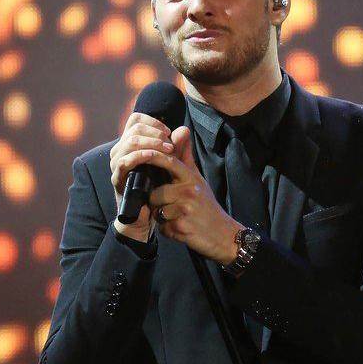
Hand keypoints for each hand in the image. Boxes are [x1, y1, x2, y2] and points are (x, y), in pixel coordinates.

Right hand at [109, 112, 175, 240]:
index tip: (168, 132)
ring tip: (167, 150)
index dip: (153, 121)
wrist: (146, 217)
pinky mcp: (117, 178)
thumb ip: (177, 148)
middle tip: (171, 144)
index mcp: (131, 144)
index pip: (136, 120)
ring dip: (151, 142)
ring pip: (129, 141)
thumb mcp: (170, 165)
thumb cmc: (157, 189)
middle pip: (134, 128)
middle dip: (156, 133)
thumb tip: (184, 129)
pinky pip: (123, 161)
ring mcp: (117, 164)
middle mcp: (121, 150)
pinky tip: (151, 157)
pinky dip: (139, 156)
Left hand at [143, 126, 243, 264]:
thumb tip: (181, 129)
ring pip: (157, 210)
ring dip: (161, 217)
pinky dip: (167, 230)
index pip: (169, 162)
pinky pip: (162, 227)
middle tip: (170, 206)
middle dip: (157, 202)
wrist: (223, 234)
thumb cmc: (206, 204)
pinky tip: (180, 228)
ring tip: (176, 217)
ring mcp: (186, 210)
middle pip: (156, 193)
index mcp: (190, 177)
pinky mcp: (181, 228)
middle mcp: (189, 191)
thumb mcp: (197, 178)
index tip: (140, 155)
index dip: (153, 157)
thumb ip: (185, 156)